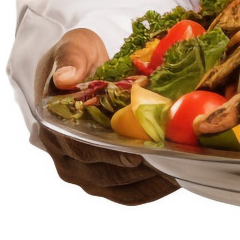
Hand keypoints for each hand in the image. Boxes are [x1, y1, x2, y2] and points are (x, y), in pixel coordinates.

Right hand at [36, 28, 178, 205]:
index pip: (81, 149)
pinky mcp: (103, 176)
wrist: (80, 70)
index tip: (137, 156)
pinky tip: (176, 178)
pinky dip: (152, 189)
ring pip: (119, 189)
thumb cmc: (77, 58)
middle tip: (175, 161)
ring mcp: (85, 170)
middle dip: (141, 171)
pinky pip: (128, 192)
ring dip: (152, 184)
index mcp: (56, 126)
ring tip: (183, 171)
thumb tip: (65, 77)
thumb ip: (69, 58)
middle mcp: (66, 155)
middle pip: (105, 175)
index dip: (110, 155)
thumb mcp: (73, 47)